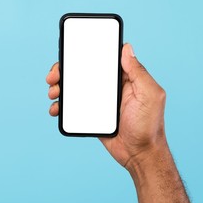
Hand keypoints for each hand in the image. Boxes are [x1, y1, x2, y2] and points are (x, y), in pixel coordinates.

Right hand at [47, 44, 200, 202]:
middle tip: (53, 77)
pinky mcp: (91, 116)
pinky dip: (62, 106)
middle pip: (82, 73)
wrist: (140, 154)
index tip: (69, 55)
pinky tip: (56, 109)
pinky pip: (73, 108)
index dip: (83, 55)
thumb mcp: (149, 95)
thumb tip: (127, 48)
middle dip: (64, 72)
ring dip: (60, 88)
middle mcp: (109, 88)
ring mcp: (98, 102)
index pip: (101, 60)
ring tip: (53, 93)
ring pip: (74, 89)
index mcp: (123, 79)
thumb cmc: (149, 125)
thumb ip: (138, 72)